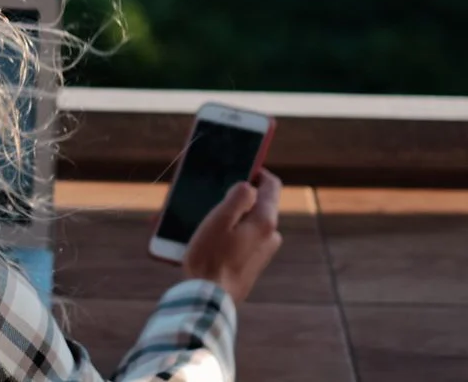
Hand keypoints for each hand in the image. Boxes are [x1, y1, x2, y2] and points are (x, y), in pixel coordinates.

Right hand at [182, 169, 283, 302]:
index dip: (256, 171)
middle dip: (233, 197)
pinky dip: (223, 234)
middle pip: (256, 204)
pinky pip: (239, 239)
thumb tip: (248, 186)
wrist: (209, 300)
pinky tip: (199, 238)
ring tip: (195, 219)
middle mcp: (270, 236)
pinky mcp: (251, 264)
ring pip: (245, 222)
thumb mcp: (219, 219)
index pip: (271, 185)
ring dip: (224, 217)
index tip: (237, 166)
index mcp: (265, 222)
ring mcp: (262, 252)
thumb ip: (238, 197)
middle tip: (208, 195)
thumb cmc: (210, 257)